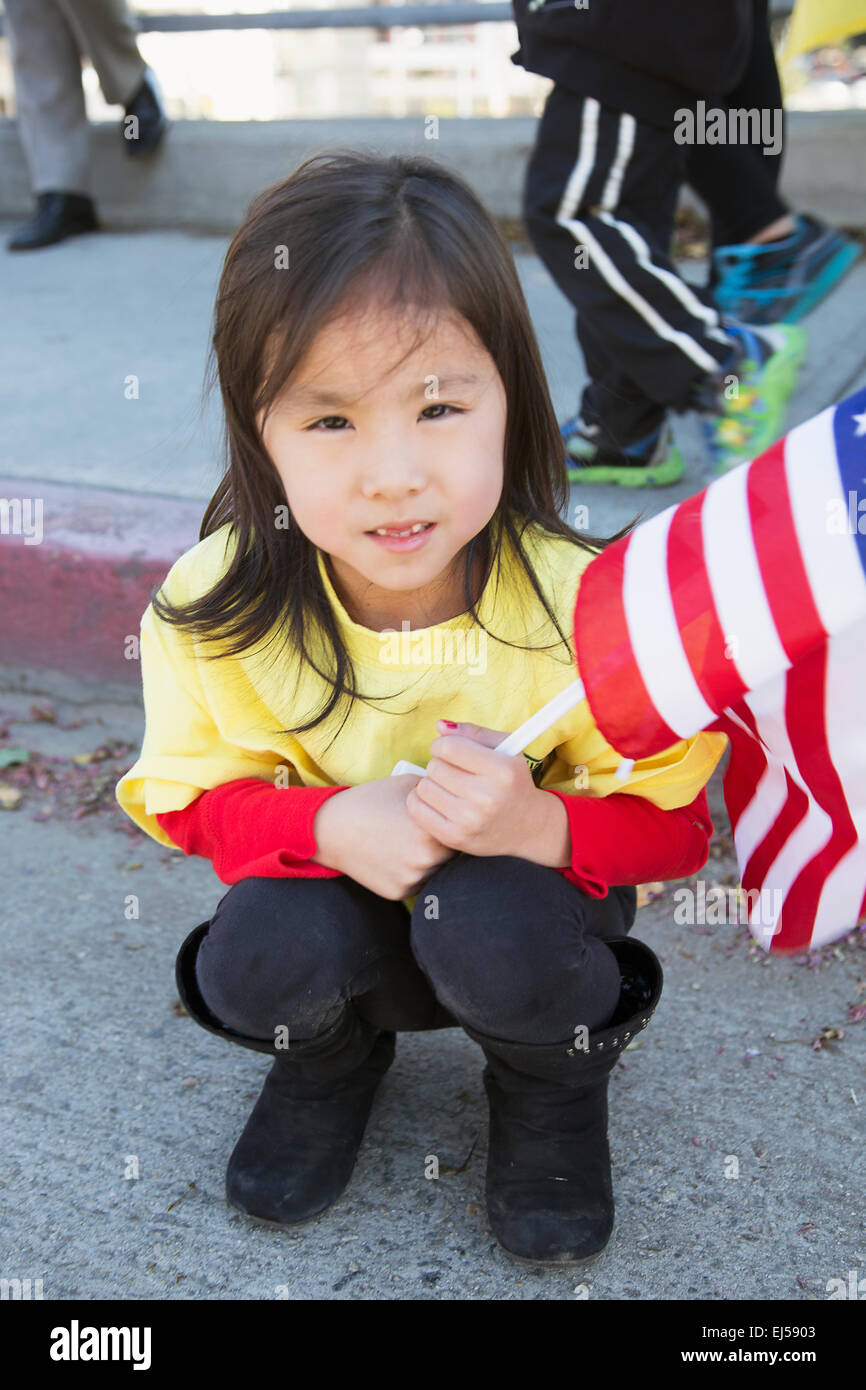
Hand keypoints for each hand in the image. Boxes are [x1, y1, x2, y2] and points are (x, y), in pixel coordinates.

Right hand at [312, 774, 457, 900]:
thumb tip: (460, 792)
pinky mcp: (400, 892)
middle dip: (443, 843)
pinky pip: (418, 883)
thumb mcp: (407, 785)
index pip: (459, 828)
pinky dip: (411, 872)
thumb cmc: (371, 801)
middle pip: (451, 852)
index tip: (444, 817)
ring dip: (430, 860)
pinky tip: (395, 857)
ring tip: (407, 843)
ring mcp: (413, 878)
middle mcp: (426, 858)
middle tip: (423, 832)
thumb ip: (438, 791)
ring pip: (436, 870)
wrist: (332, 829)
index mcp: (431, 829)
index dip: (453, 822)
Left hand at [406, 721, 545, 857]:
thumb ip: (473, 733)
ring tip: (446, 786)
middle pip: (435, 767)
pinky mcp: (454, 837)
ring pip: (424, 787)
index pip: (449, 747)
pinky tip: (435, 799)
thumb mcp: (506, 750)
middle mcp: (487, 797)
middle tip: (451, 771)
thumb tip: (439, 726)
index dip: (442, 744)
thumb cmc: (513, 782)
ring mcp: (470, 821)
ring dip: (430, 782)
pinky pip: (417, 810)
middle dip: (439, 764)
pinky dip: (420, 800)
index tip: (448, 750)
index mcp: (502, 771)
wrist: (527, 827)